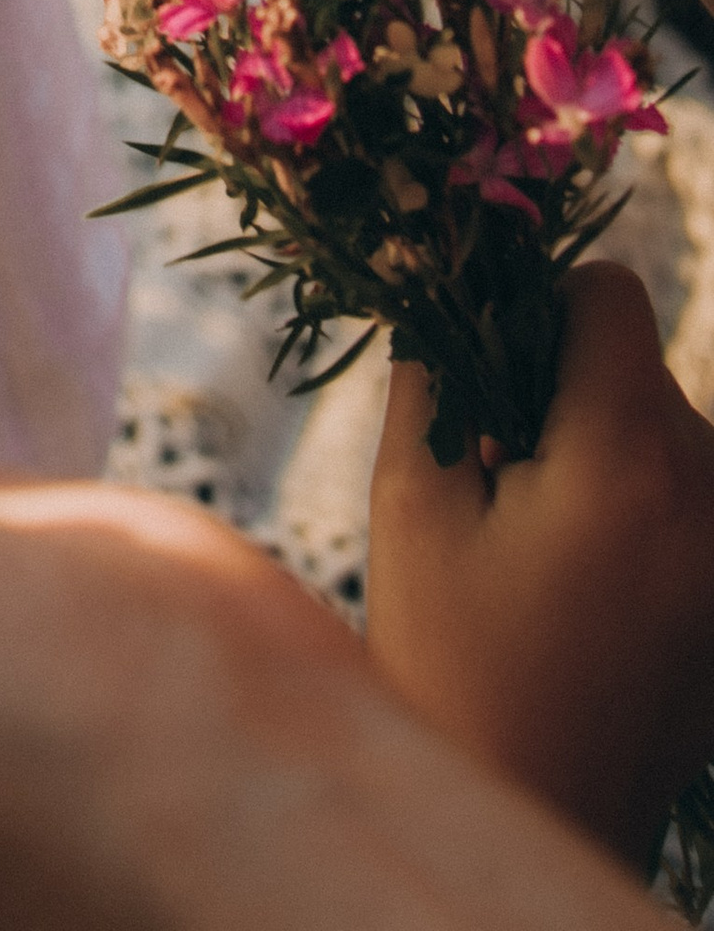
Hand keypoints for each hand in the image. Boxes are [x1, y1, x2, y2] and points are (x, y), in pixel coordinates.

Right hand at [369, 264, 713, 866]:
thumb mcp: (411, 504)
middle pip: (643, 369)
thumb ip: (432, 374)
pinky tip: (594, 588)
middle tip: (506, 480)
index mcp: (626, 462)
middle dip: (570, 396)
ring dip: (613, 456)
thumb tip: (440, 285)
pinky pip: (694, 503)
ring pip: (674, 436)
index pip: (612, 295)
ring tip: (550, 547)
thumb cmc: (452, 658)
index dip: (541, 304)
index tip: (495, 370)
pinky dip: (647, 515)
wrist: (533, 809)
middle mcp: (711, 496)